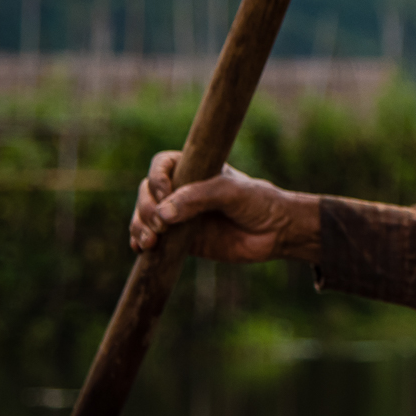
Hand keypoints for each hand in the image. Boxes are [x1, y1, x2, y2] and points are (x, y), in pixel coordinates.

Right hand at [128, 151, 320, 263]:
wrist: (276, 232)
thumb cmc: (258, 202)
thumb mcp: (230, 192)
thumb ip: (197, 198)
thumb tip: (163, 214)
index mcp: (195, 170)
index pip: (162, 165)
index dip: (156, 177)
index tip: (165, 193)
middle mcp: (183, 191)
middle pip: (147, 192)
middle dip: (146, 208)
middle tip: (159, 226)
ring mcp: (180, 216)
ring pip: (145, 216)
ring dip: (139, 227)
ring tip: (149, 242)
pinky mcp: (181, 240)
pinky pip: (153, 240)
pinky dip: (140, 243)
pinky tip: (141, 250)